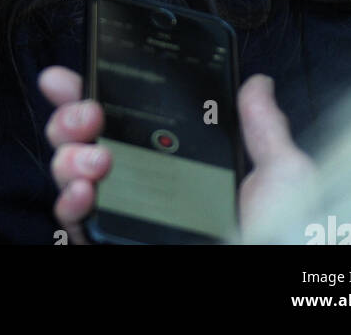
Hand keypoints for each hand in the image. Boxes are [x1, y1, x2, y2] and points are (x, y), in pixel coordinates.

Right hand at [41, 67, 313, 244]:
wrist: (266, 276)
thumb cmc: (281, 240)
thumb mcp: (281, 176)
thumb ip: (264, 128)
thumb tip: (258, 86)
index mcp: (175, 159)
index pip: (123, 115)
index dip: (91, 89)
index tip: (73, 75)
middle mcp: (141, 183)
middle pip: (84, 136)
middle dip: (73, 114)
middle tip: (91, 113)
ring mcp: (121, 213)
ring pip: (70, 170)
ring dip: (71, 154)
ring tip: (98, 158)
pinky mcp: (109, 243)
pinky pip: (72, 219)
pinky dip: (69, 200)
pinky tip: (86, 191)